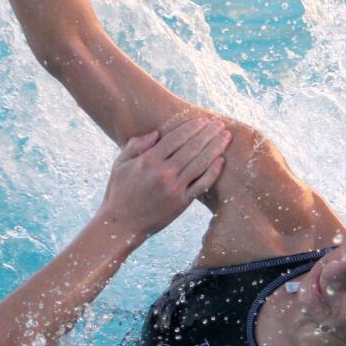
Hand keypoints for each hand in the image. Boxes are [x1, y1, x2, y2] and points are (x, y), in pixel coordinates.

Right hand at [98, 120, 229, 239]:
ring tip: (226, 137)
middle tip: (220, 124)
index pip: (176, 137)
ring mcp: (174, 188)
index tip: (202, 120)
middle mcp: (163, 172)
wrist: (121, 224)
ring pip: (201, 163)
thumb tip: (156, 133)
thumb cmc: (119, 192)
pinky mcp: (181, 203)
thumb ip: (136, 145)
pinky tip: (221, 161)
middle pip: (192, 147)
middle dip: (208, 133)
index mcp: (148, 160)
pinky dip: (213, 172)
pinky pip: (202, 185)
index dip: (192, 127)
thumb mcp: (120, 164)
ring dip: (215, 148)